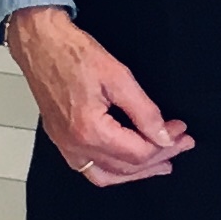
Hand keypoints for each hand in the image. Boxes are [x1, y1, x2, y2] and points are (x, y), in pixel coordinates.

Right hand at [3, 5, 192, 187]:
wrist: (39, 43)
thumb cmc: (72, 53)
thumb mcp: (118, 77)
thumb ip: (145, 112)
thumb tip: (165, 136)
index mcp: (90, 131)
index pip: (138, 153)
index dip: (166, 144)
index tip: (181, 131)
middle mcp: (75, 145)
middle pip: (126, 167)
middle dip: (158, 157)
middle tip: (180, 144)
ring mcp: (65, 146)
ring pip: (107, 176)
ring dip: (137, 172)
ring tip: (160, 163)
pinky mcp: (61, 140)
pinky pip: (89, 169)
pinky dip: (112, 171)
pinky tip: (126, 164)